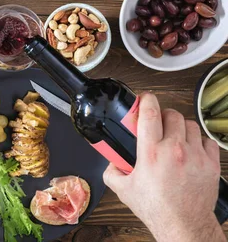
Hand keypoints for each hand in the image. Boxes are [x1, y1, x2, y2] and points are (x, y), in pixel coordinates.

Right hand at [103, 93, 224, 241]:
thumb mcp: (124, 189)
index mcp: (151, 153)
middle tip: (158, 124)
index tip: (144, 98)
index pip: (151, 114)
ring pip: (190, 124)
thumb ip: (112, 171)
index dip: (147, 100)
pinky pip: (207, 140)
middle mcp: (174, 150)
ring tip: (174, 137)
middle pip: (172, 115)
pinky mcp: (210, 163)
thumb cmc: (157, 208)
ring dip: (181, 127)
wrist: (183, 223)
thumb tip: (111, 162)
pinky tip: (190, 149)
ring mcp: (195, 155)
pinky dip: (198, 141)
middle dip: (163, 116)